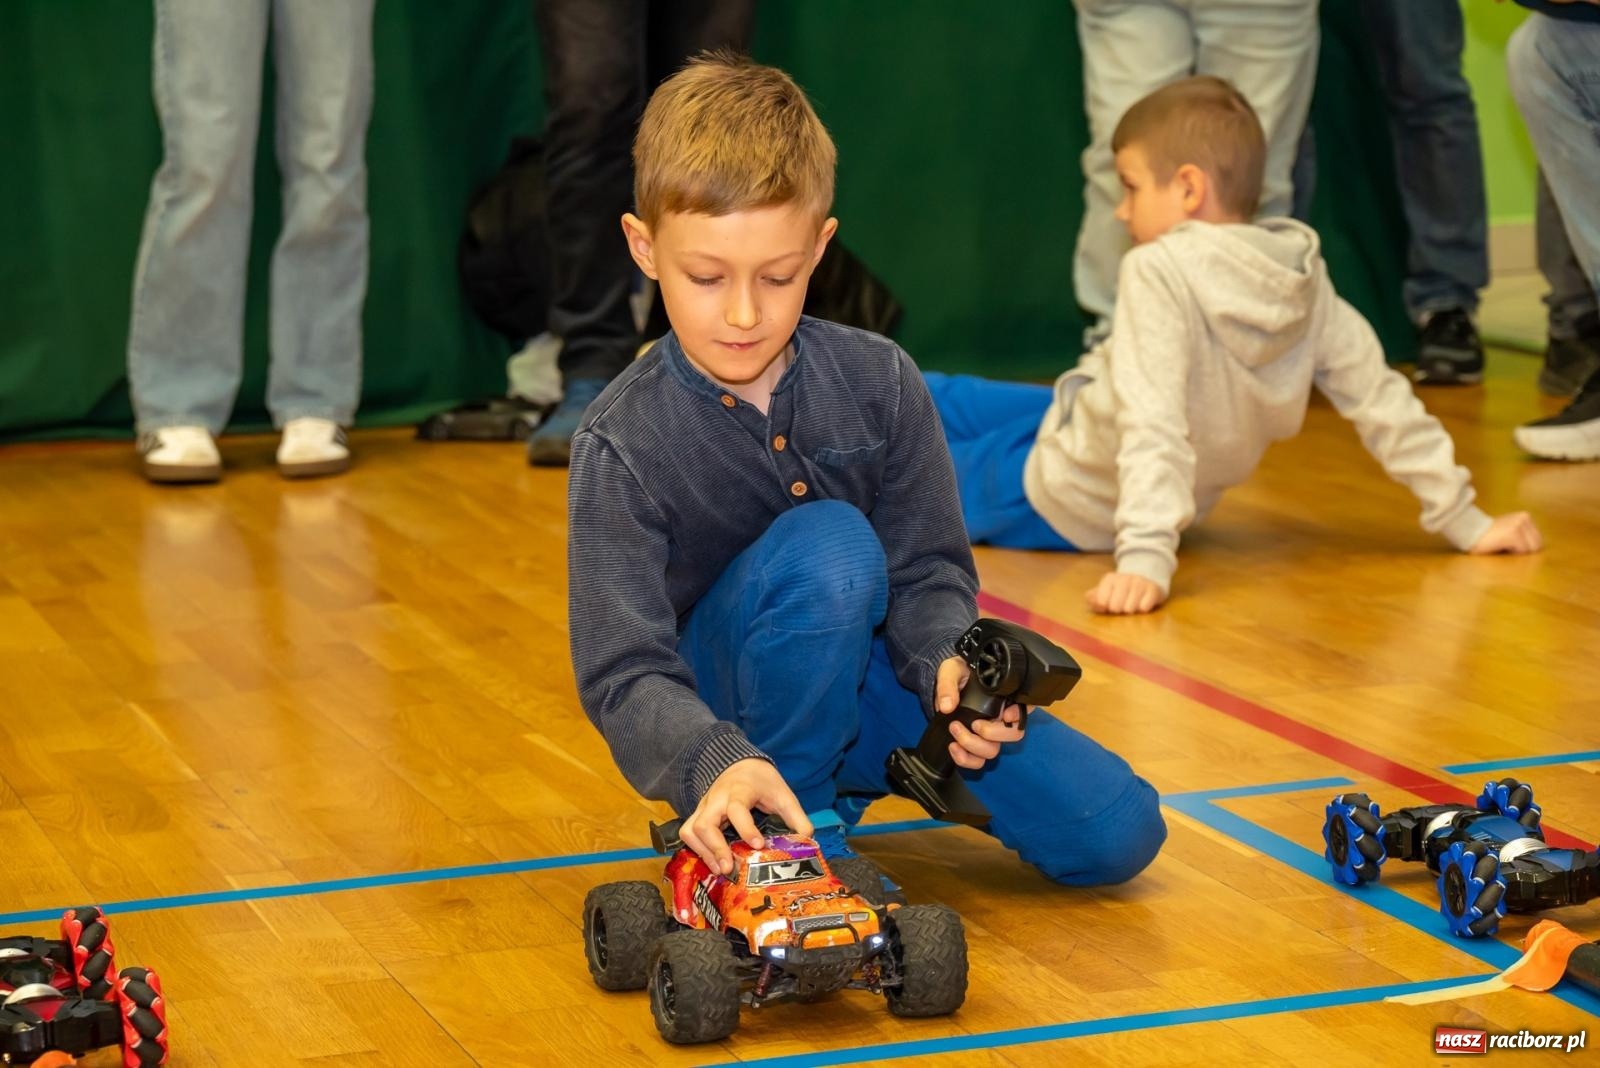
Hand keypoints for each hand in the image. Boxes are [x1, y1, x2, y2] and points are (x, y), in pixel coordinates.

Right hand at [680, 759, 810, 875]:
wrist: (740, 764)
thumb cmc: (762, 782)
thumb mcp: (783, 794)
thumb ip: (797, 817)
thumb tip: (806, 842)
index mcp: (740, 791)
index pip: (737, 808)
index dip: (746, 828)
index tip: (758, 845)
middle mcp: (717, 799)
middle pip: (704, 823)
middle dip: (715, 848)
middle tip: (728, 868)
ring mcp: (704, 808)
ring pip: (691, 830)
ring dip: (703, 852)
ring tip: (720, 869)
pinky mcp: (698, 816)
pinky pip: (688, 833)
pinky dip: (696, 850)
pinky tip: (711, 863)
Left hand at [934, 656, 1024, 770]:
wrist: (944, 688)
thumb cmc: (955, 674)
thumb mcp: (951, 670)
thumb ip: (949, 684)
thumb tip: (947, 705)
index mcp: (1003, 696)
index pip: (1025, 706)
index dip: (1019, 714)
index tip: (1005, 715)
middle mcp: (1000, 716)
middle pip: (1013, 734)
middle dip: (993, 733)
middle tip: (974, 724)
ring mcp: (988, 732)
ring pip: (993, 750)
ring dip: (974, 745)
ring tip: (955, 729)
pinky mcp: (974, 744)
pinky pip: (977, 761)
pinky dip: (965, 759)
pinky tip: (953, 747)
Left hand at [1085, 571, 1165, 613]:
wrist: (1145, 581)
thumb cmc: (1120, 592)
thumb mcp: (1104, 593)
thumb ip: (1094, 598)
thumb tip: (1091, 599)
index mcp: (1109, 579)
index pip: (1101, 601)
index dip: (1104, 607)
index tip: (1108, 603)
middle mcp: (1124, 578)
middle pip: (1115, 607)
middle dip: (1118, 610)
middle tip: (1121, 605)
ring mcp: (1139, 582)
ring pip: (1130, 608)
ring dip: (1130, 611)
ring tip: (1131, 605)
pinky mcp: (1153, 589)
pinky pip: (1144, 608)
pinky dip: (1142, 610)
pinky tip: (1142, 603)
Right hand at [1468, 512, 1542, 554]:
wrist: (1468, 532)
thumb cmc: (1487, 537)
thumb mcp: (1509, 531)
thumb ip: (1523, 536)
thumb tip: (1535, 550)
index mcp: (1525, 517)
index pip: (1538, 540)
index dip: (1524, 548)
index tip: (1508, 545)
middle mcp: (1524, 518)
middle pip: (1537, 545)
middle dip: (1524, 551)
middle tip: (1506, 546)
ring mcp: (1519, 525)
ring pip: (1531, 549)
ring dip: (1518, 552)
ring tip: (1502, 545)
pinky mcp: (1513, 533)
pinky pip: (1522, 550)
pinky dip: (1512, 553)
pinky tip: (1500, 547)